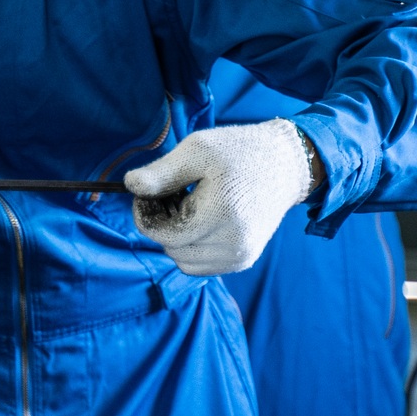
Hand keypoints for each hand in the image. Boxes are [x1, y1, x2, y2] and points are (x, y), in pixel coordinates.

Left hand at [124, 119, 314, 275]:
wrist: (286, 165)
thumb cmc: (238, 151)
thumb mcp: (197, 150)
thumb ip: (162, 172)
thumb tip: (130, 186)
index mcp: (222, 215)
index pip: (162, 234)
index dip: (146, 213)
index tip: (149, 192)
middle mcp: (234, 244)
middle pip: (171, 248)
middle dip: (162, 223)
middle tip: (172, 193)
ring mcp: (241, 257)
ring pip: (183, 261)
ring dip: (176, 238)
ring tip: (188, 206)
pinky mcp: (244, 261)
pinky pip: (200, 265)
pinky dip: (192, 247)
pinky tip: (201, 221)